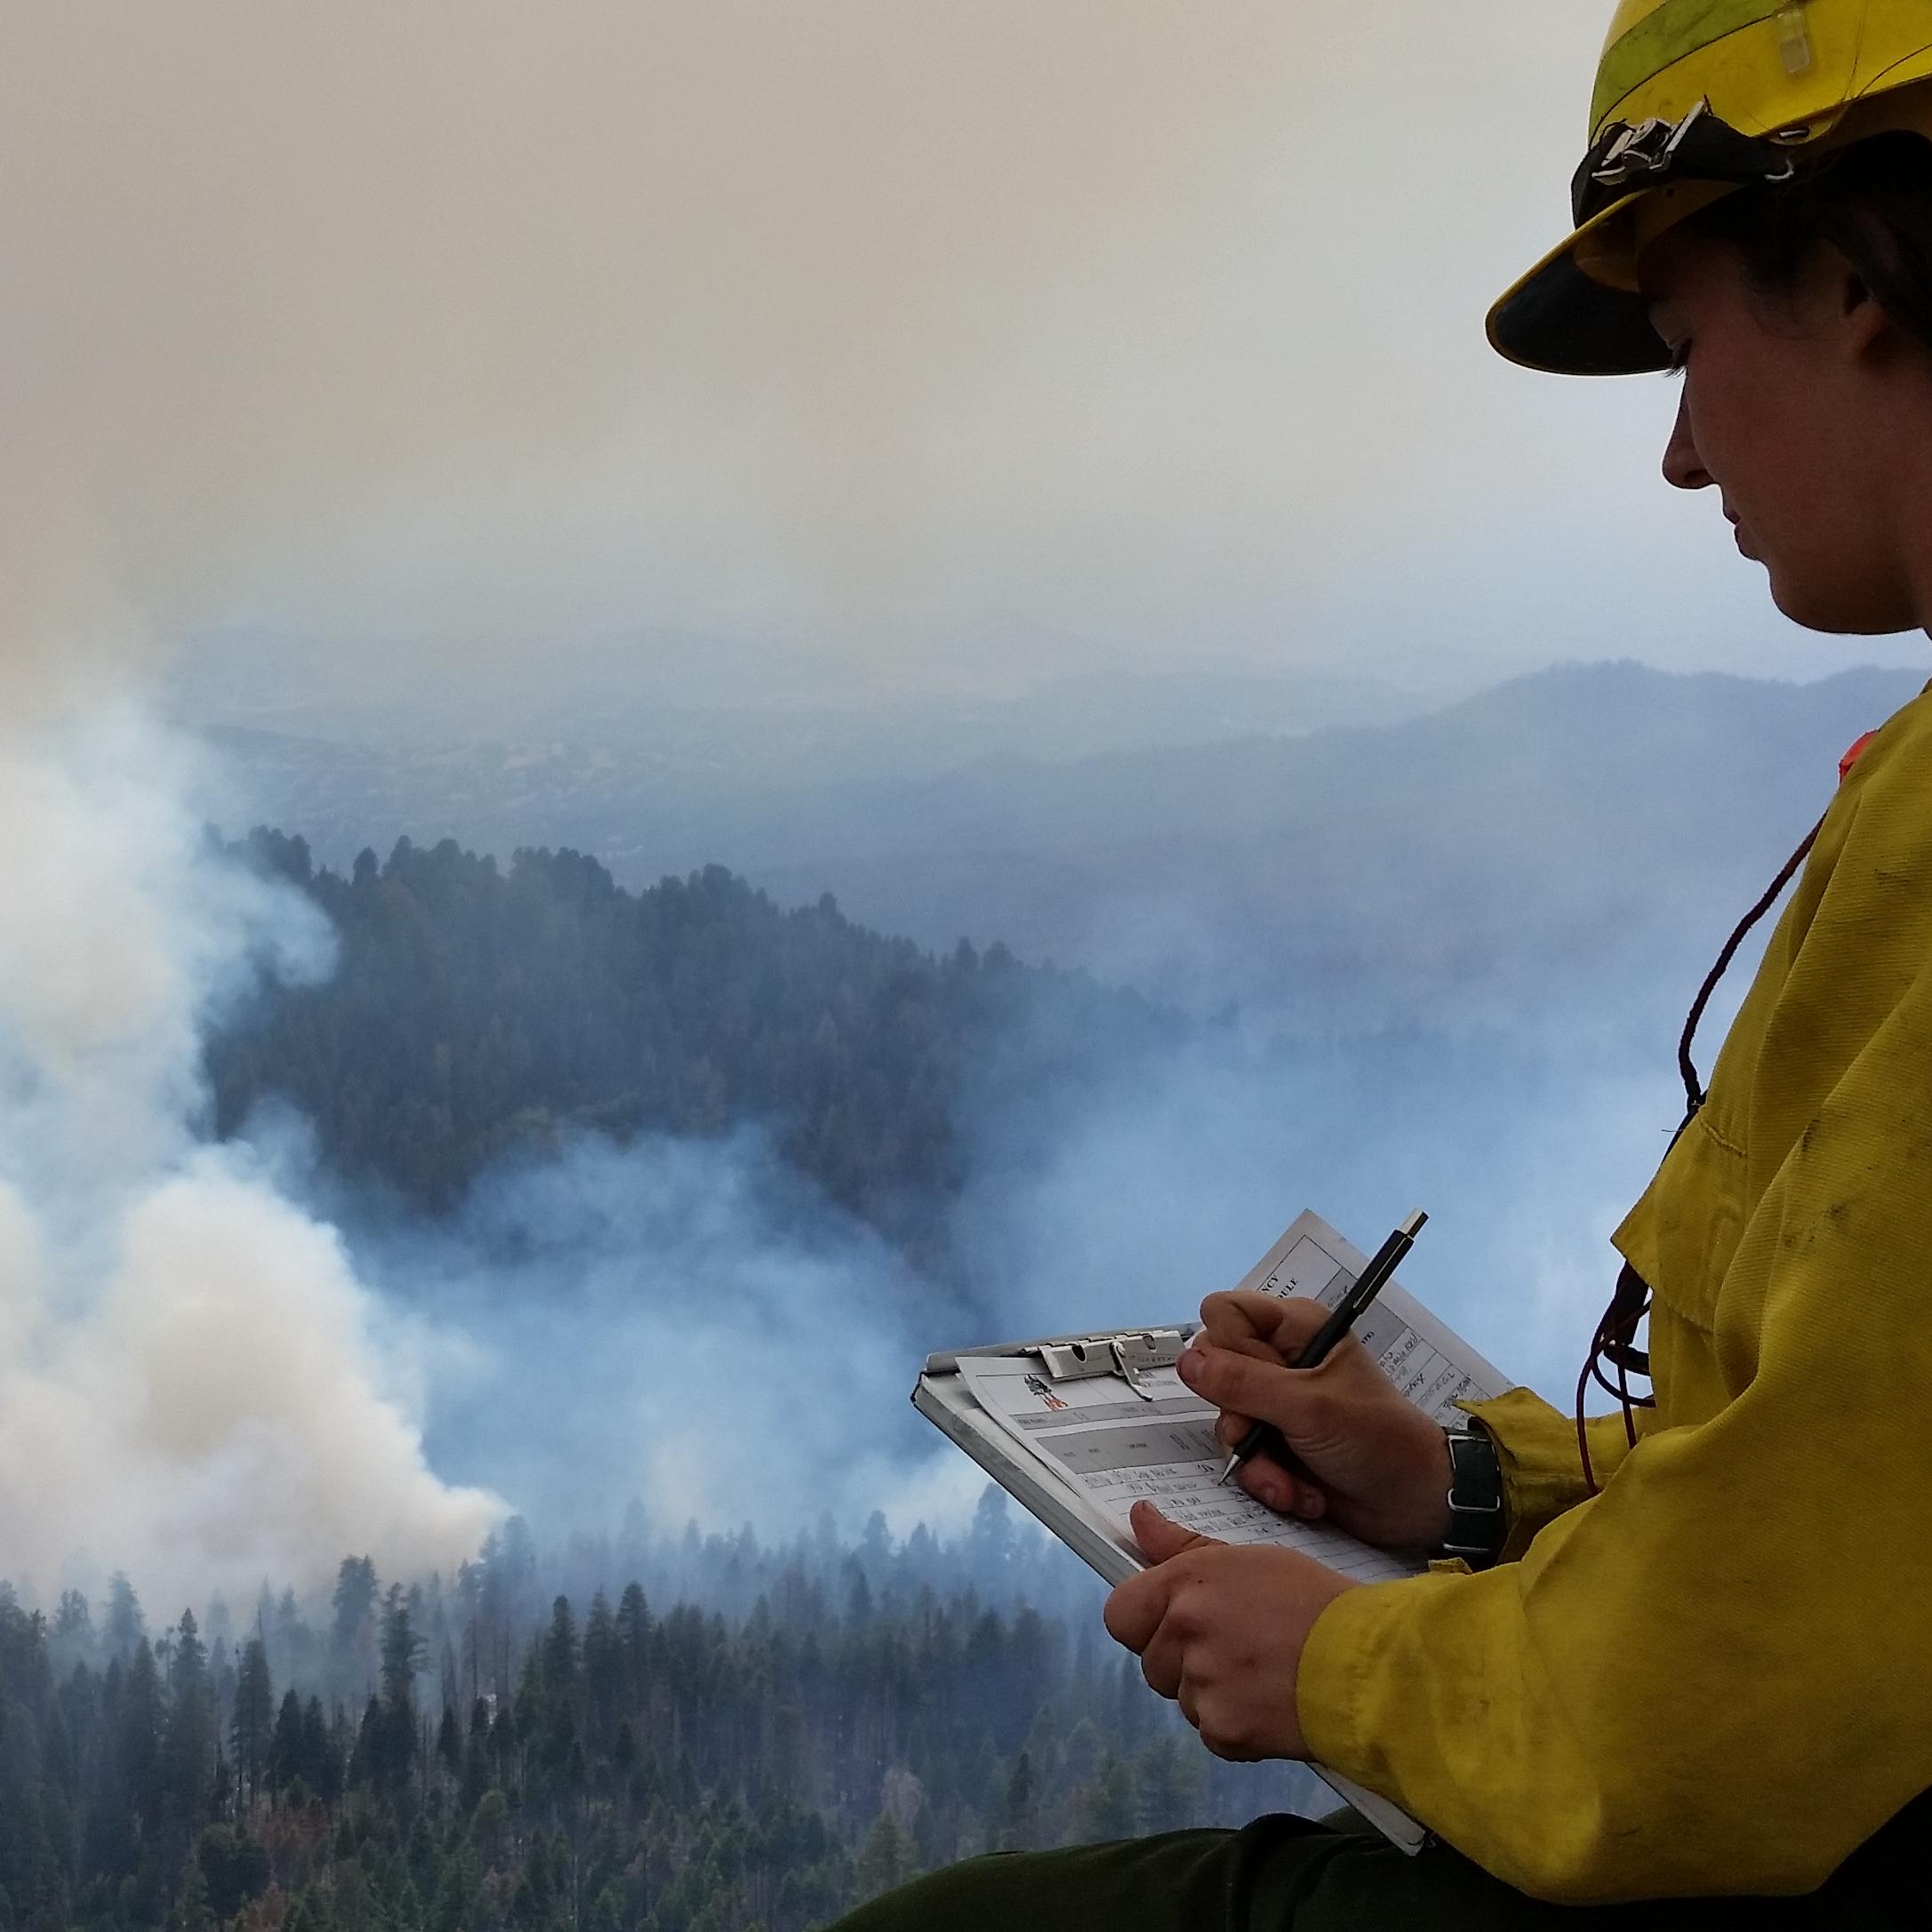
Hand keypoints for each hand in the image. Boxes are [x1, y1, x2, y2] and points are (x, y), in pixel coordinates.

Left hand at [1102, 1501, 1356, 1759]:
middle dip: (1183, 1660)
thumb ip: (1185, 1546)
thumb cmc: (1316, 1602)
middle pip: (1152, 1661)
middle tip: (1235, 1649)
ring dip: (1211, 1693)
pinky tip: (1271, 1705)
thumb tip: (1139, 1517)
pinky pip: (1212, 1732)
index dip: (1144, 1621)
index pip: (1121, 1613)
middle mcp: (1185, 1633)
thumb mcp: (1250, 1558)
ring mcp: (1202, 1686)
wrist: (1369, 1666)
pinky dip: (1235, 1726)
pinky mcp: (1223, 1732)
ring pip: (1184, 1698)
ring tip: (1263, 1675)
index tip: (1172, 1622)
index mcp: (1186, 1585)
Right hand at [1182, 1290, 1452, 1550]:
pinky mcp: (1277, 1445)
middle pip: (1216, 1371)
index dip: (1228, 1347)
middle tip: (1266, 1433)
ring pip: (1226, 1422)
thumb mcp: (1309, 1406)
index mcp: (1296, 1329)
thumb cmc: (1379, 1441)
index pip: (1224, 1312)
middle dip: (1239, 1416)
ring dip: (1258, 1462)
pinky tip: (1301, 1494)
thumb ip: (1243, 1383)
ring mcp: (1277, 1405)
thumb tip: (1186, 1363)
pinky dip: (1269, 1482)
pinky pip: (1244, 1458)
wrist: (1417, 1504)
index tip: (1259, 1379)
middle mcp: (1281, 1361)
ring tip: (1292, 1482)